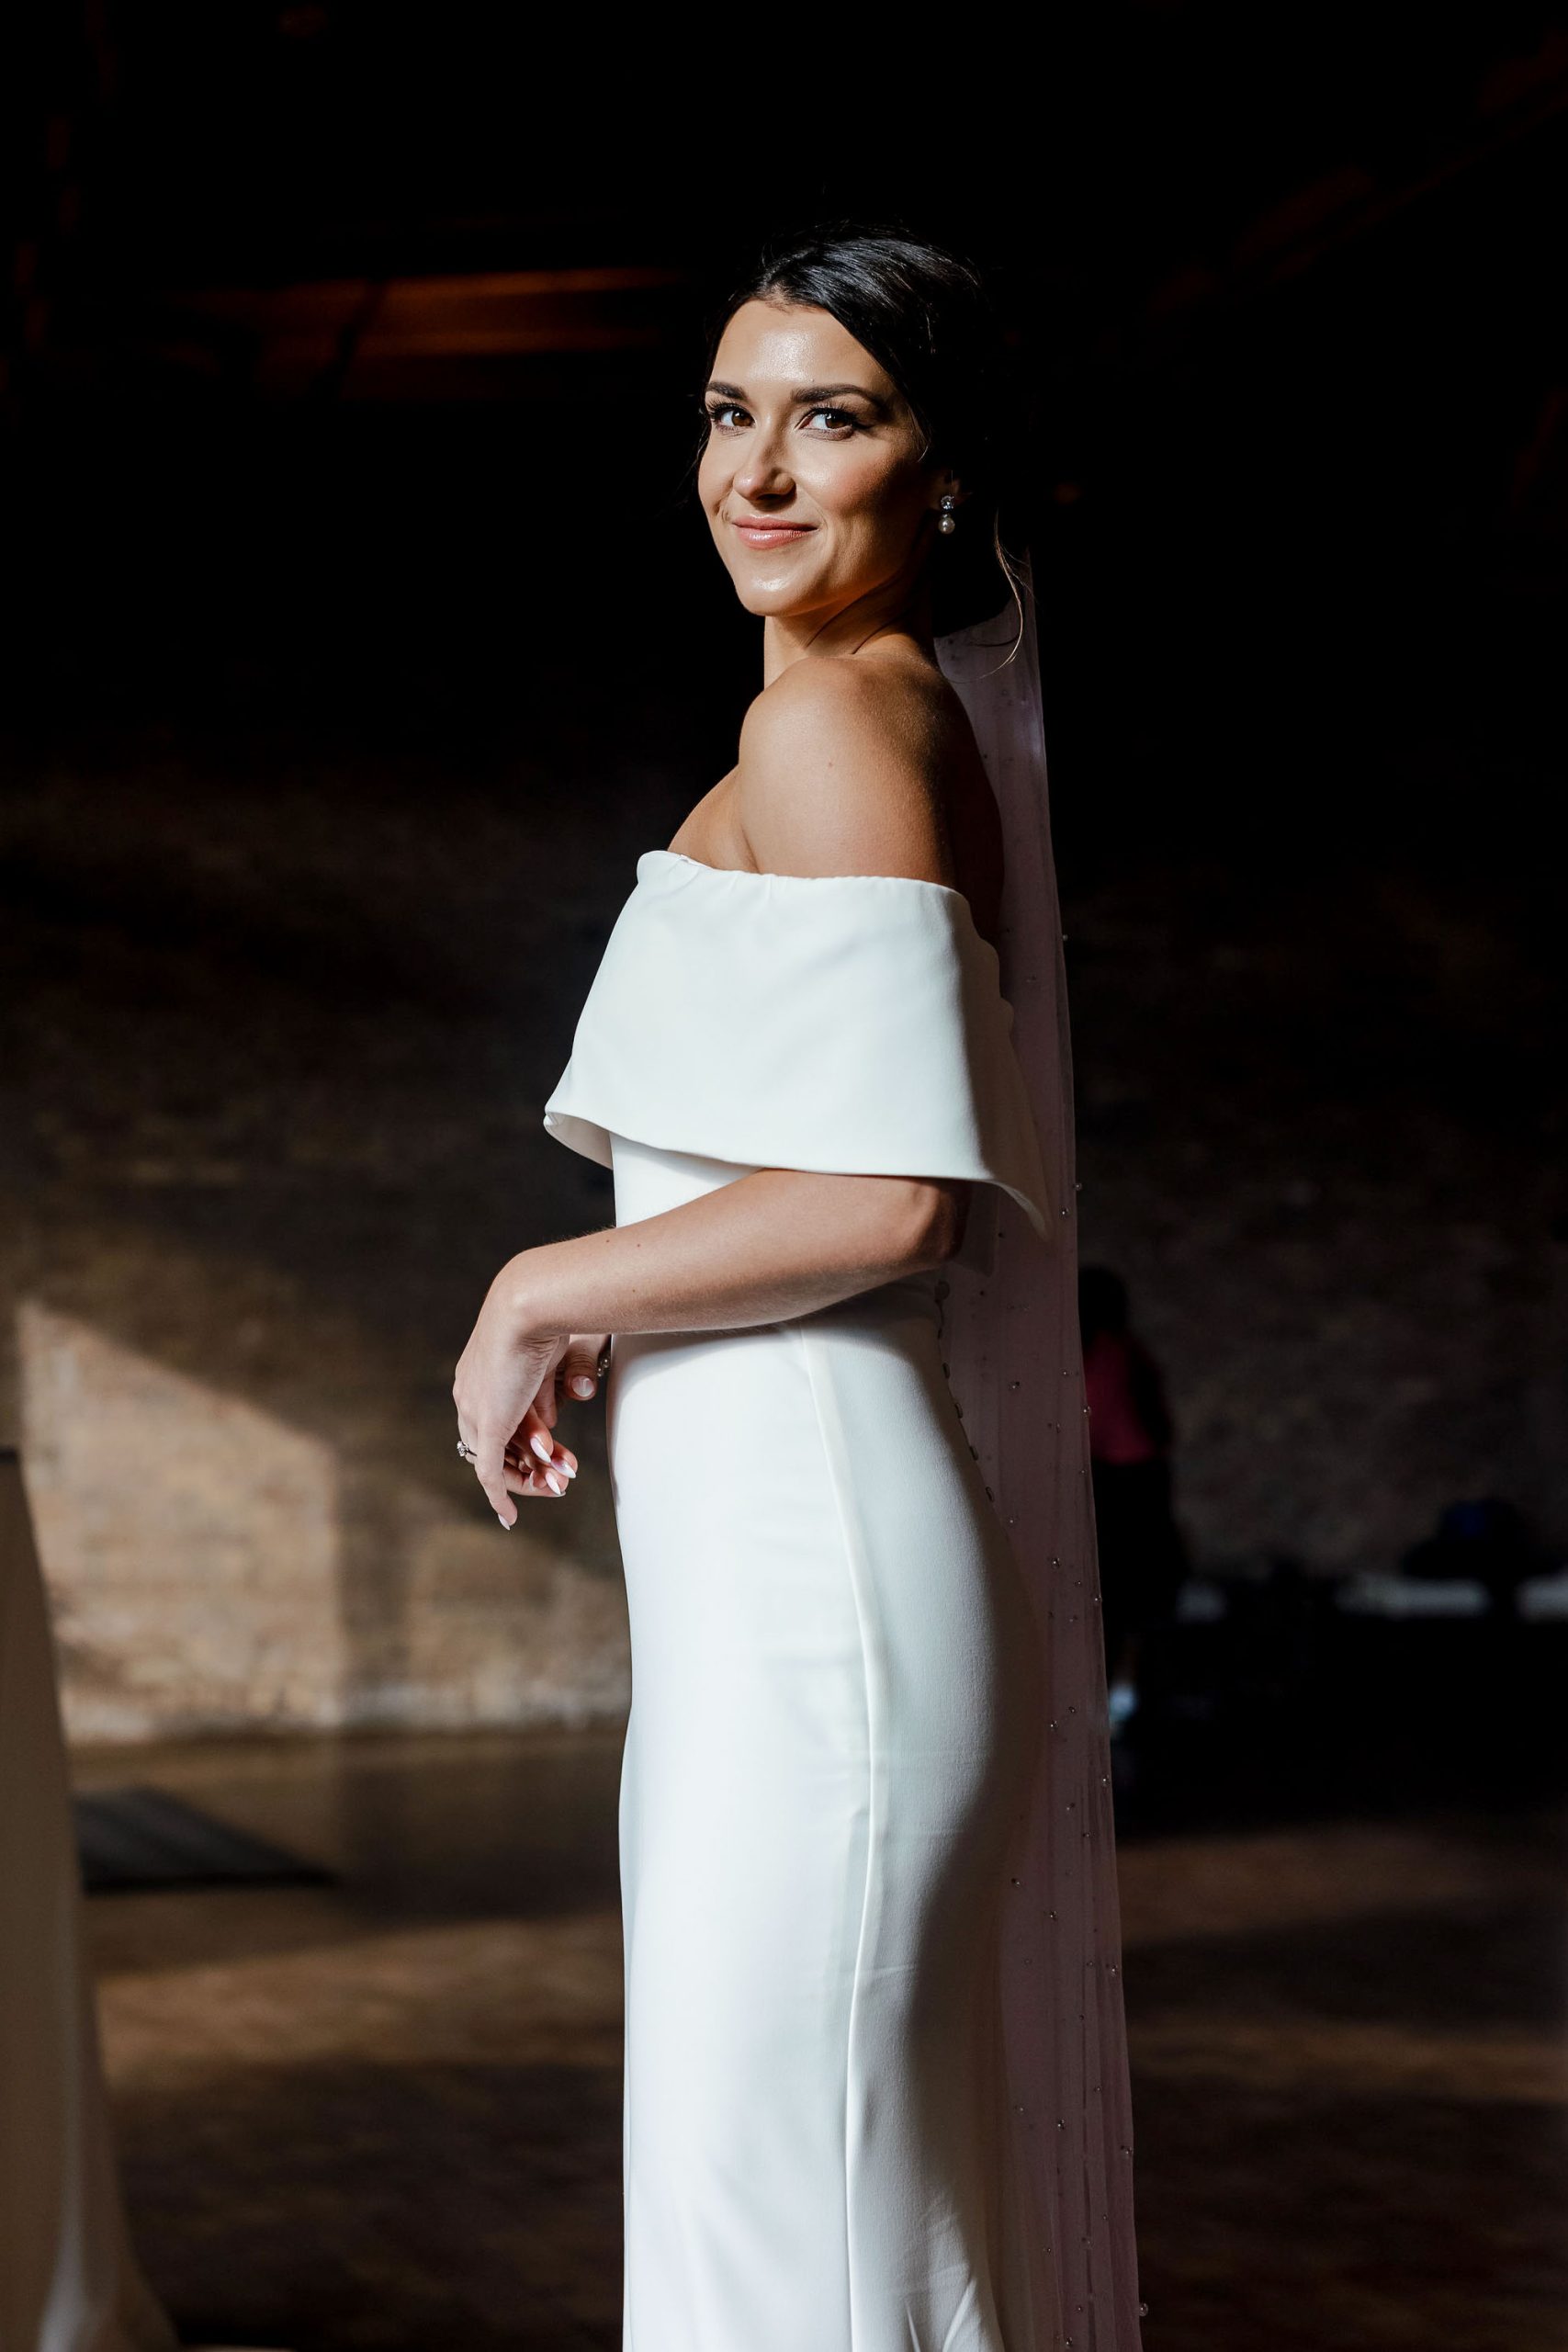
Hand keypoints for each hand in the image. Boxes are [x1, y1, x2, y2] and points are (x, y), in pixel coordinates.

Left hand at [453, 1264, 606, 1527]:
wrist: (534, 1301)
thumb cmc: (549, 1314)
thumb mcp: (550, 1356)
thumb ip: (547, 1389)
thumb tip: (550, 1419)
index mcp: (479, 1371)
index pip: (494, 1420)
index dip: (523, 1441)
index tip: (553, 1451)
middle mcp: (469, 1393)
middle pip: (492, 1445)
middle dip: (529, 1466)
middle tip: (560, 1478)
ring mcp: (475, 1410)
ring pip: (496, 1461)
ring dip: (530, 1478)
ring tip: (562, 1483)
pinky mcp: (488, 1425)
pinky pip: (489, 1472)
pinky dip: (500, 1496)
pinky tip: (509, 1516)